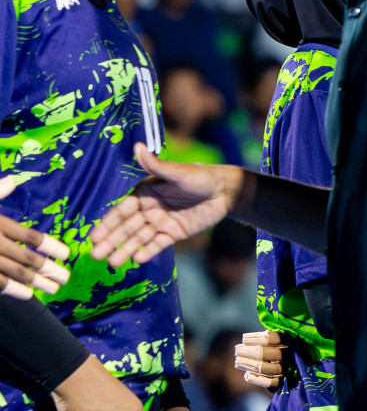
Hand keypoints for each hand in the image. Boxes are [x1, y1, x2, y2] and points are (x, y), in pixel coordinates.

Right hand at [0, 177, 71, 297]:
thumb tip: (13, 181)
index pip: (30, 237)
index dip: (50, 246)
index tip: (67, 254)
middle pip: (27, 258)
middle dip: (49, 268)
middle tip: (66, 278)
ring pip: (15, 272)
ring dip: (36, 282)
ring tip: (54, 289)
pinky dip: (12, 289)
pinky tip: (27, 294)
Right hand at [88, 144, 244, 267]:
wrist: (227, 191)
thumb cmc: (201, 176)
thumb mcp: (178, 172)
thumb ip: (156, 165)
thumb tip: (137, 147)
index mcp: (146, 192)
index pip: (122, 210)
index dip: (108, 224)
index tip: (94, 237)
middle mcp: (150, 208)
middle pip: (127, 227)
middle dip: (111, 241)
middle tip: (94, 255)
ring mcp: (161, 221)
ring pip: (139, 238)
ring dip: (125, 249)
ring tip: (112, 263)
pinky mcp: (174, 232)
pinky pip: (158, 243)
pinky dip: (148, 251)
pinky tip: (136, 259)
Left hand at [234, 330, 290, 388]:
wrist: (293, 369)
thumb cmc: (278, 350)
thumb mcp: (276, 341)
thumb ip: (266, 337)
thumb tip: (246, 338)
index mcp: (292, 342)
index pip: (276, 338)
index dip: (258, 338)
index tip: (243, 339)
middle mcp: (292, 356)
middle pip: (272, 354)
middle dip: (252, 352)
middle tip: (236, 350)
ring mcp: (289, 371)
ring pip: (271, 369)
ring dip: (251, 365)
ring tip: (237, 361)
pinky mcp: (284, 383)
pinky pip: (271, 383)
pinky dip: (258, 380)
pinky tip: (246, 375)